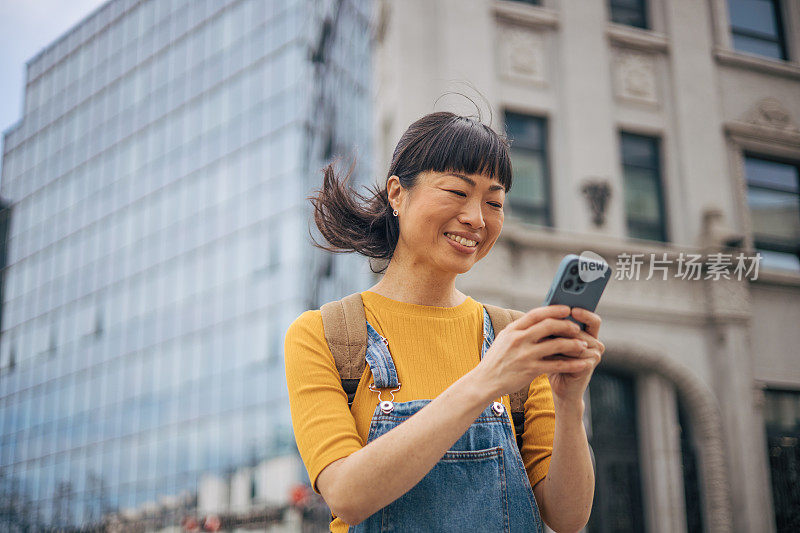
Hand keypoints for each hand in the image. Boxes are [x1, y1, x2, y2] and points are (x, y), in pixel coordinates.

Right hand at [475, 305, 591, 400]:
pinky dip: (572, 364)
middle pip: (548, 326)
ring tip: (583, 345)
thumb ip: (520, 330)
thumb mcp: (504, 339)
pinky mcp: (530, 370)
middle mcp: (518, 339)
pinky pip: (556, 365)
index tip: (567, 309)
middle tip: (577, 328)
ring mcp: (525, 354)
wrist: (485, 381)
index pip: (536, 314)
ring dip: (573, 344)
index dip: (553, 310)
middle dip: (566, 325)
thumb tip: (539, 320)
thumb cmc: (496, 360)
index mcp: (512, 329)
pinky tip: (582, 364)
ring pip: (555, 345)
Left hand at [545, 307, 604, 404]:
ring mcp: (594, 355)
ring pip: (576, 342)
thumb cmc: (555, 362)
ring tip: (542, 341)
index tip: (572, 309)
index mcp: (589, 334)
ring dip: (559, 342)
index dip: (584, 313)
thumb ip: (555, 328)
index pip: (592, 319)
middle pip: (581, 330)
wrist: (560, 387)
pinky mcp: (588, 366)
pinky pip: (575, 356)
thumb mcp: (554, 341)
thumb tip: (545, 311)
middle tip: (546, 325)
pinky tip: (547, 355)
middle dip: (562, 328)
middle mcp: (595, 343)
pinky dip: (560, 355)